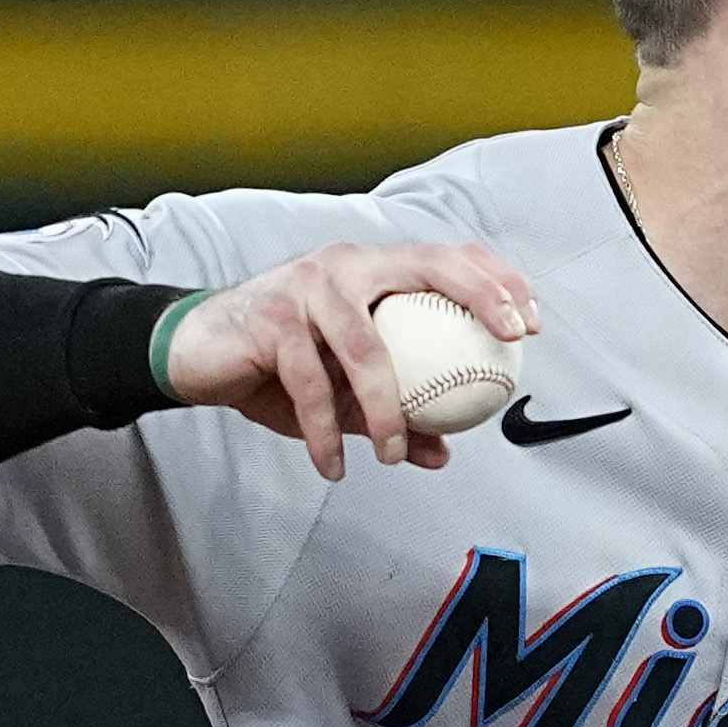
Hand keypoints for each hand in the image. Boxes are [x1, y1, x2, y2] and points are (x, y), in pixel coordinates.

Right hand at [165, 239, 539, 478]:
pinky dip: (326, 432)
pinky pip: (312, 385)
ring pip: (368, 350)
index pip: (447, 259)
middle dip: (479, 296)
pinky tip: (335, 466)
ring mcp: (307, 287)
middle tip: (507, 343)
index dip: (496, 281)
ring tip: (392, 454)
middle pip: (428, 266)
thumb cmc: (280, 365)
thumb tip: (443, 452)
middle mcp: (346, 266)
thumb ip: (395, 416)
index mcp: (374, 271)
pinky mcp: (270, 318)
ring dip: (386, 411)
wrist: (196, 355)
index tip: (531, 325)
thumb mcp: (345, 396)